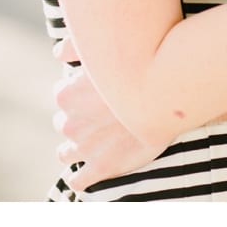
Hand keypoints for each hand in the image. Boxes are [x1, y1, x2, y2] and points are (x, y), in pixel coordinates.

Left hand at [51, 51, 161, 189]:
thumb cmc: (140, 63)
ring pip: (66, 153)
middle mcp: (69, 124)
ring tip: (99, 141)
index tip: (100, 92)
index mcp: (67, 95)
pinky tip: (92, 169)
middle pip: (64, 123)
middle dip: (81, 119)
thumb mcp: (104, 46)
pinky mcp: (102, 167)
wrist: (170, 90)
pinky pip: (79, 180)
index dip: (82, 93)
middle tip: (105, 114)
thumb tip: (57, 53)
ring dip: (78, 148)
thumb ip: (75, 46)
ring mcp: (84, 148)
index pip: (64, 96)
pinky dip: (82, 177)